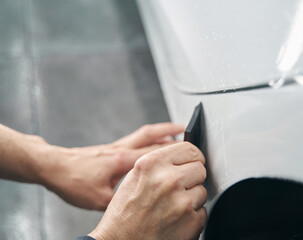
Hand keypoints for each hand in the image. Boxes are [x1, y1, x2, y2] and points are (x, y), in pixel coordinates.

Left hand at [40, 122, 183, 209]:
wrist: (54, 166)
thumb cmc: (73, 180)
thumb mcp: (98, 199)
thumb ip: (121, 199)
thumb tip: (139, 202)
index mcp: (122, 161)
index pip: (155, 153)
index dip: (174, 153)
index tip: (189, 154)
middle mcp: (122, 149)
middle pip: (153, 136)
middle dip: (173, 133)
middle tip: (189, 133)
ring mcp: (118, 146)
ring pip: (145, 133)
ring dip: (163, 130)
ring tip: (178, 129)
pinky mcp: (112, 148)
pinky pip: (137, 138)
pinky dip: (150, 136)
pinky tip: (153, 142)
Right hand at [89, 142, 206, 239]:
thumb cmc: (124, 213)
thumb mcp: (134, 176)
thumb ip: (159, 162)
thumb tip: (180, 155)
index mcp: (152, 164)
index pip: (190, 149)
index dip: (192, 157)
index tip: (191, 162)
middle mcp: (168, 180)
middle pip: (200, 169)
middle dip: (192, 177)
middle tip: (177, 188)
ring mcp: (182, 202)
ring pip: (202, 190)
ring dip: (192, 198)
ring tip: (172, 206)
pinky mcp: (192, 221)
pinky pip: (202, 211)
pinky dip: (192, 216)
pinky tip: (175, 219)